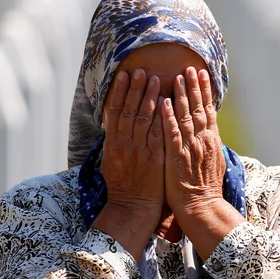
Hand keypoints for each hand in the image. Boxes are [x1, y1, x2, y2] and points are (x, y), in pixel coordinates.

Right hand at [93, 69, 164, 259]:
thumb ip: (115, 141)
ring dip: (150, 97)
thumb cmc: (123, 185)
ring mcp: (140, 150)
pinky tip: (167, 103)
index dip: (120, 92)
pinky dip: (162, 117)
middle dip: (136, 89)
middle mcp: (125, 144)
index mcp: (113, 143)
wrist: (133, 208)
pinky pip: (159, 133)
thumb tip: (115, 123)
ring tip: (155, 79)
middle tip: (141, 70)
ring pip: (143, 118)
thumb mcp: (112, 161)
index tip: (124, 75)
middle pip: (129, 110)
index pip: (115, 111)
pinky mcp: (155, 158)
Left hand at [162, 67, 225, 216]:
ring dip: (182, 95)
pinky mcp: (177, 157)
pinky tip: (165, 103)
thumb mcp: (212, 162)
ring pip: (185, 116)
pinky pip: (171, 133)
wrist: (202, 206)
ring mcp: (190, 147)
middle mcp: (202, 140)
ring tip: (178, 77)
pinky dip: (168, 117)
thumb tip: (210, 132)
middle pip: (198, 108)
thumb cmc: (205, 188)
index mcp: (210, 140)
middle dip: (194, 86)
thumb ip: (209, 145)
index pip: (208, 110)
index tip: (202, 74)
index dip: (205, 91)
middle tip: (190, 67)